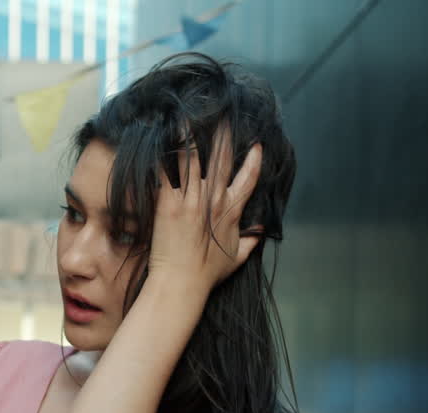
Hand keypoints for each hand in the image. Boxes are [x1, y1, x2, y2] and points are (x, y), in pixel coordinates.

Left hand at [147, 129, 263, 294]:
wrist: (182, 283)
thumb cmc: (206, 274)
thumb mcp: (236, 258)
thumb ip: (251, 241)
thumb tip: (263, 231)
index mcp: (230, 211)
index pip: (247, 180)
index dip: (254, 162)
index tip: (258, 145)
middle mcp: (213, 200)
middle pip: (221, 160)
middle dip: (224, 135)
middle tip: (224, 114)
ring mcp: (191, 200)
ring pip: (194, 160)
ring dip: (192, 136)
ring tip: (189, 114)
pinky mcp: (169, 203)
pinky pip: (168, 172)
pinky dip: (166, 154)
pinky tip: (164, 136)